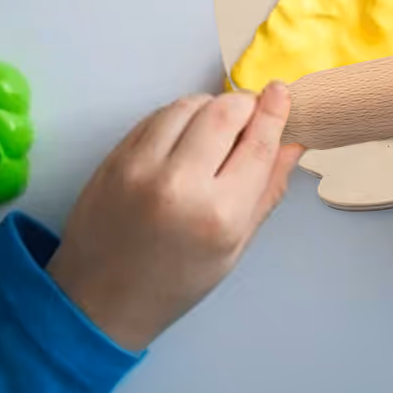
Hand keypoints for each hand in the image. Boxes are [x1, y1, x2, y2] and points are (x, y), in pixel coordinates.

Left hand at [47, 85, 302, 350]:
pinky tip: (184, 136)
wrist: (99, 301)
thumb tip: (293, 142)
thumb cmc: (175, 281)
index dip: (274, 111)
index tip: (281, 91)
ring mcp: (142, 166)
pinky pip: (158, 115)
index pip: (258, 143)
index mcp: (219, 215)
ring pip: (189, 104)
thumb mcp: (234, 247)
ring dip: (210, 106)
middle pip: (224, 111)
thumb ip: (268, 190)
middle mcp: (180, 184)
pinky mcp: (116, 157)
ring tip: (214, 128)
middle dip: (244, 104)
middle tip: (249, 114)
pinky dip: (179, 115)